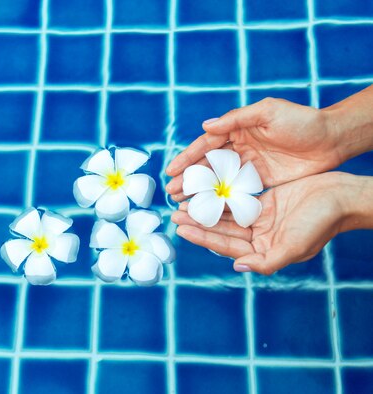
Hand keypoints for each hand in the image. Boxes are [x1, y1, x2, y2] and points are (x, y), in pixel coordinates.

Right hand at [165, 98, 341, 200]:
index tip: (172, 170)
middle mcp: (239, 148)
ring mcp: (249, 166)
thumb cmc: (302, 121)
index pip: (206, 144)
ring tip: (182, 202)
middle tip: (171, 191)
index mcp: (238, 130)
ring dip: (200, 191)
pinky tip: (208, 209)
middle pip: (207, 164)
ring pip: (218, 180)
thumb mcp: (268, 112)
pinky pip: (235, 192)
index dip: (188, 157)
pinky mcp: (260, 182)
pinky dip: (220, 200)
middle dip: (188, 178)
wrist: (332, 140)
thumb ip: (236, 119)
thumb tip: (206, 127)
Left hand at [172, 172, 354, 274]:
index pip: (225, 245)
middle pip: (221, 230)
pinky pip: (237, 200)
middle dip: (198, 222)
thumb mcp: (294, 246)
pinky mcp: (265, 203)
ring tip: (183, 202)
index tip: (181, 227)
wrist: (342, 196)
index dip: (202, 237)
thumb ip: (267, 261)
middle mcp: (259, 237)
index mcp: (263, 251)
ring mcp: (261, 220)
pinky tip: (205, 190)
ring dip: (206, 209)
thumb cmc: (321, 223)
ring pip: (226, 215)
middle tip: (175, 213)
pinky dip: (221, 197)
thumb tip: (238, 266)